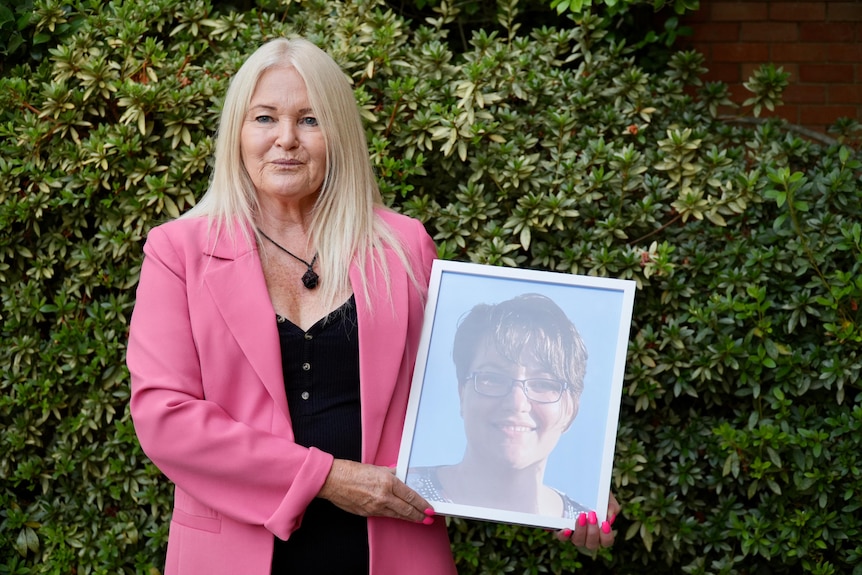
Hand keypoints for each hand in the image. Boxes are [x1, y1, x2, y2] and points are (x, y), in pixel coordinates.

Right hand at [317, 459, 433, 524]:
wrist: (333, 480)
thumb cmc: (352, 471)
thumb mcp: (377, 468)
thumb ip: (392, 474)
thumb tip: (402, 476)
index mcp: (388, 482)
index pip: (411, 496)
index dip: (422, 505)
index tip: (430, 509)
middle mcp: (384, 496)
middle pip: (407, 510)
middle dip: (419, 516)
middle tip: (428, 519)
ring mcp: (375, 507)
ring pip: (397, 515)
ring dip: (409, 518)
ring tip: (418, 520)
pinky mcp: (367, 513)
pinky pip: (385, 515)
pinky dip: (394, 516)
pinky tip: (399, 516)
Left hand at [556, 491, 619, 550]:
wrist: (579, 484)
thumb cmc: (594, 492)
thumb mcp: (606, 495)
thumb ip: (611, 505)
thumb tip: (610, 517)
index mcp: (600, 530)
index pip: (606, 541)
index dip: (607, 536)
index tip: (605, 523)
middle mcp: (587, 535)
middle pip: (592, 545)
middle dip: (593, 532)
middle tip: (592, 516)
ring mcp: (574, 534)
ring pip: (578, 542)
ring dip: (581, 531)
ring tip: (582, 516)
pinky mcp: (560, 529)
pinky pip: (562, 537)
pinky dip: (564, 535)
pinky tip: (567, 529)